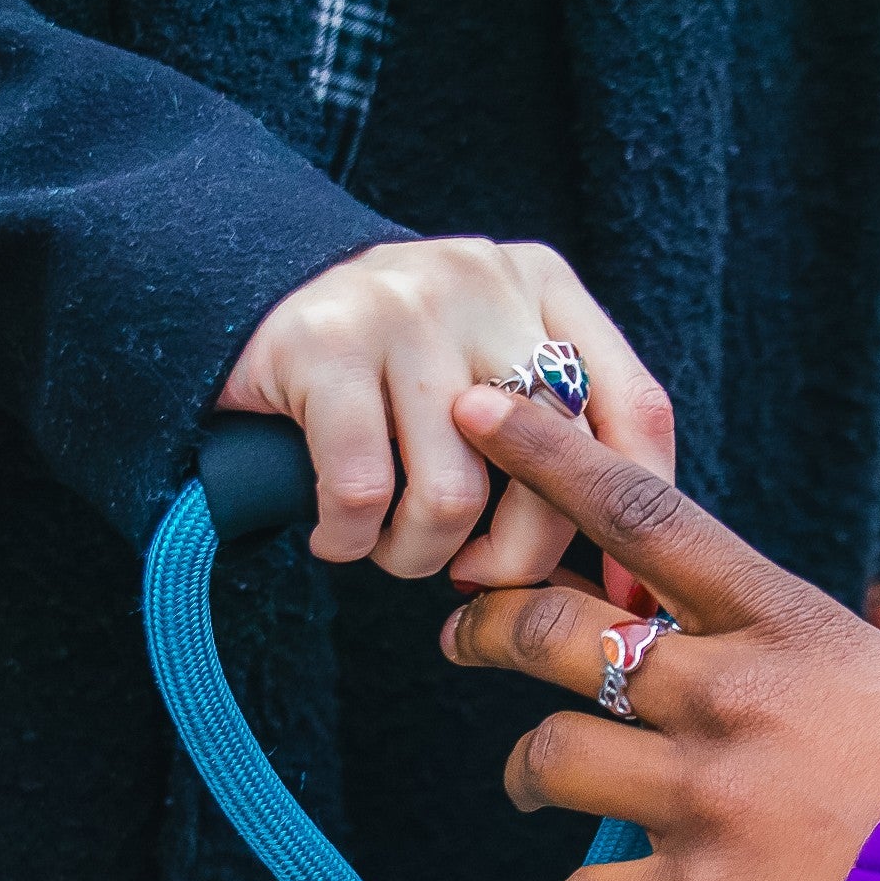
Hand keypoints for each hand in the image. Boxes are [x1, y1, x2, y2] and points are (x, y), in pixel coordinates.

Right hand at [218, 238, 675, 591]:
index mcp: (543, 286)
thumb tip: (626, 571)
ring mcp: (404, 306)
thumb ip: (556, 431)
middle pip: (556, 468)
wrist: (240, 285)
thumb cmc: (387, 362)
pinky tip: (333, 537)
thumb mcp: (484, 364)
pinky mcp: (322, 343)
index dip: (639, 512)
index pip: (633, 408)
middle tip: (470, 574)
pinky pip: (360, 493)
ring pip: (455, 496)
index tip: (627, 595)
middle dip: (516, 558)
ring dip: (418, 556)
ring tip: (389, 547)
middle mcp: (485, 285)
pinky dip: (348, 542)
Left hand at [437, 386, 879, 880]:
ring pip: (549, 757)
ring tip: (534, 781)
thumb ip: (848, 650)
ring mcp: (704, 800)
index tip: (482, 412)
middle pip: (557, 633)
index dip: (554, 458)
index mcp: (789, 628)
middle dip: (490, 626)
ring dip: (530, 770)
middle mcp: (731, 698)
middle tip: (465, 633)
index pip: (647, 518)